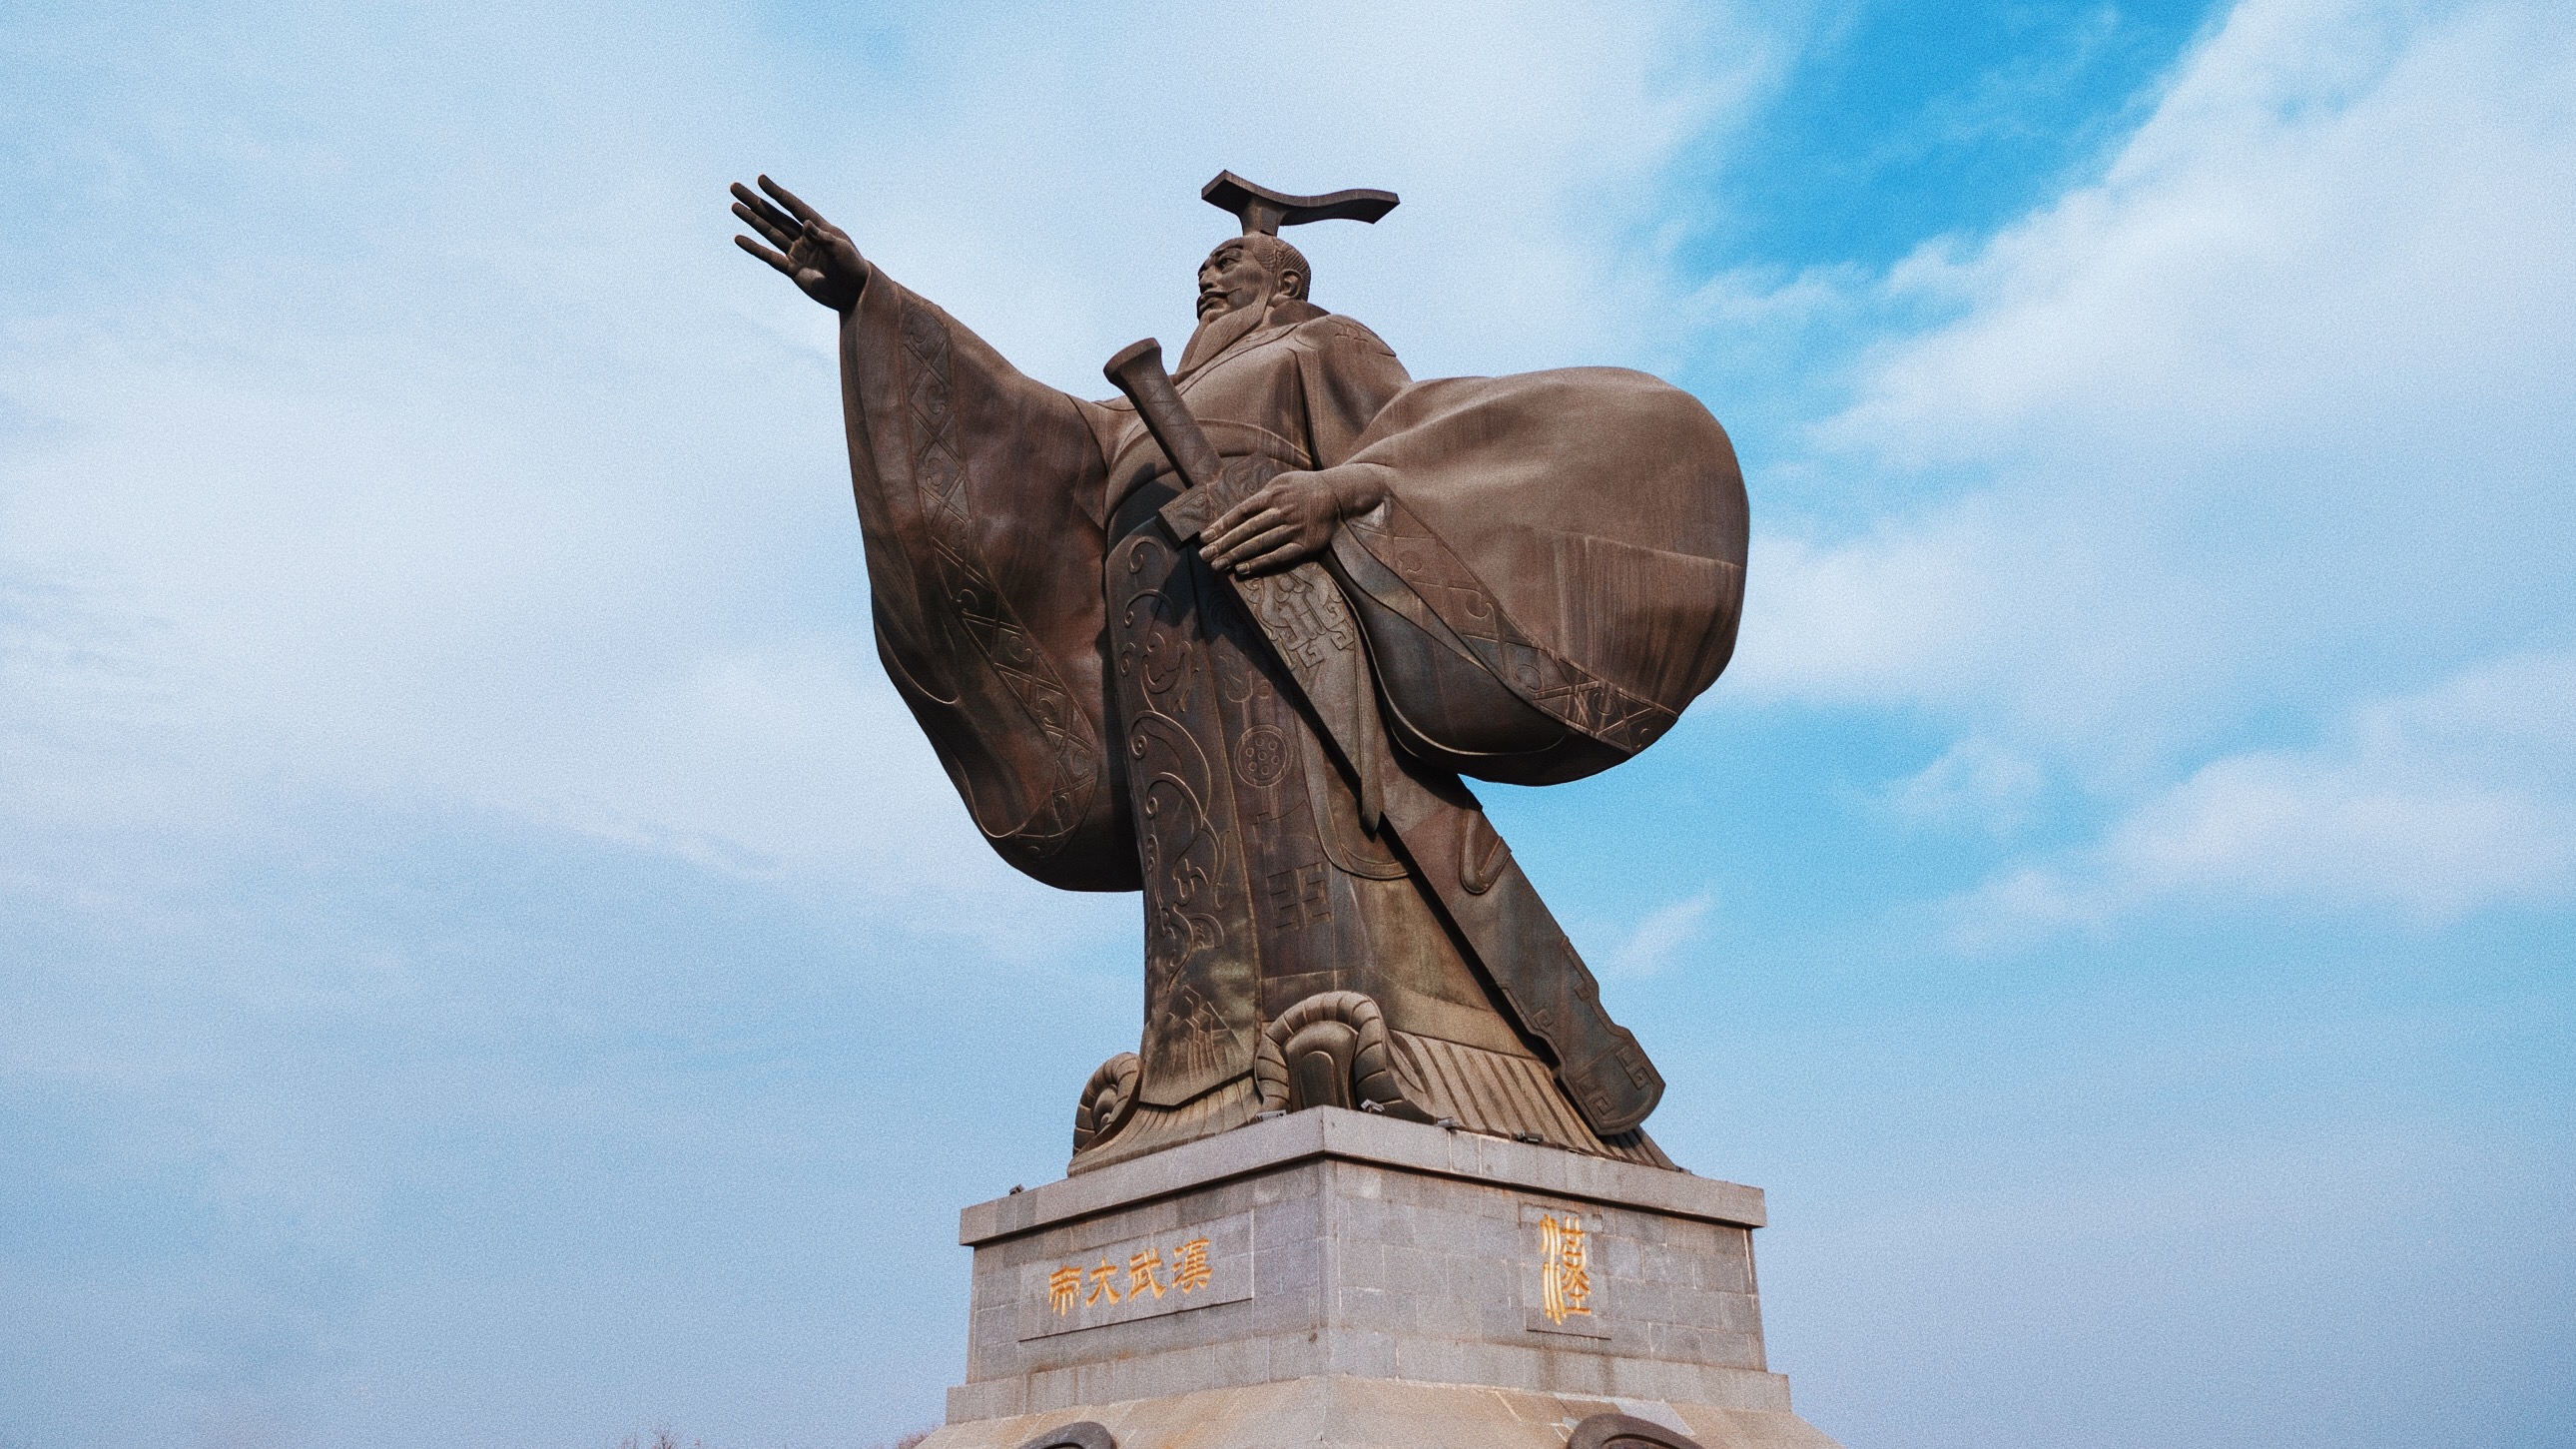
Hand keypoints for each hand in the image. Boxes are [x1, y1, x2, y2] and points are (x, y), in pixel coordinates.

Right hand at [731, 174, 868, 310]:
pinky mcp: (793, 270)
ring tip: (734, 207)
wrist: (855, 294)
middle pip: (775, 215)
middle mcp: (805, 236)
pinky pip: (770, 257)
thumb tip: (804, 224)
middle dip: (756, 202)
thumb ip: (822, 237)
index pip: (793, 206)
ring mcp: (797, 252)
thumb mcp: (840, 250)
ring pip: (769, 233)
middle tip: (735, 188)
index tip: (760, 179)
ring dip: (752, 220)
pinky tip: (739, 238)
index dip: (777, 193)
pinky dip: (754, 248)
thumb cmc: (853, 268)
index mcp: (819, 226)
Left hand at [1204, 465, 1389, 576]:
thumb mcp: (1282, 481)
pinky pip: (1279, 556)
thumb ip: (1260, 496)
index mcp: (1272, 494)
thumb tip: (1235, 513)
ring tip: (1218, 565)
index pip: (1241, 512)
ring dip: (1236, 555)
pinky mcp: (1305, 544)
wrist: (1337, 493)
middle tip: (1205, 556)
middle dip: (1223, 544)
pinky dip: (1260, 563)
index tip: (1205, 537)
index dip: (1221, 525)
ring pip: (1260, 544)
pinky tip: (1243, 569)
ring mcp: (1293, 529)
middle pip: (1246, 530)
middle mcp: (1281, 511)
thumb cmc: (1304, 487)